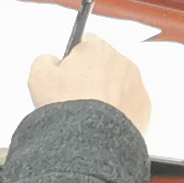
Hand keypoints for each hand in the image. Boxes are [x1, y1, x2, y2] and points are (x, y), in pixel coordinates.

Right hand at [28, 38, 151, 130]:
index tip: (67, 75)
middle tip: (76, 97)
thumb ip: (45, 60)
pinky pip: (130, 103)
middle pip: (104, 63)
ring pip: (119, 83)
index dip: (74, 59)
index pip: (85, 43)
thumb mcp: (39, 76)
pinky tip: (105, 122)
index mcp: (96, 48)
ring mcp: (136, 83)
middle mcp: (121, 61)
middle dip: (92, 76)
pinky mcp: (144, 106)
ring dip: (108, 92)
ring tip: (91, 112)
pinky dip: (120, 110)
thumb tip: (53, 61)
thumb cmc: (67, 104)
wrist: (91, 138)